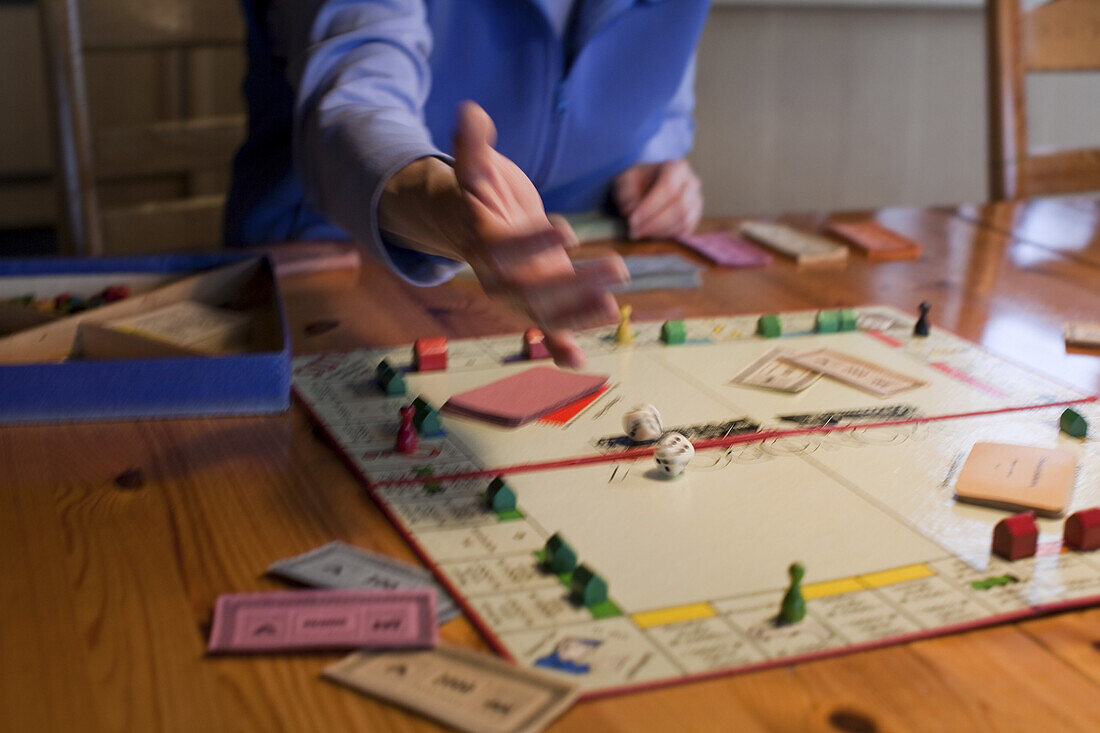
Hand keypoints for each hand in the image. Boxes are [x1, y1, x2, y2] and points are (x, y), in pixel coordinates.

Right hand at [453, 102, 626, 368]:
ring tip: (613, 309)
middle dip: (573, 284)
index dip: (534, 242)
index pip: (508, 247)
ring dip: (578, 315)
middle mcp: (499, 276)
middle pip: (532, 288)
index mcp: (484, 243)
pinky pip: (544, 331)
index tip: (566, 231)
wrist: (468, 227)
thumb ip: (472, 146)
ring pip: (545, 312)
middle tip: (618, 269)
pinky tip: (580, 362)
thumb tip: (471, 111)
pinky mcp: (534, 303)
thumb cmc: (478, 196)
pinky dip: (559, 348)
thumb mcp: (474, 169)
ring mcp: (518, 293)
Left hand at [613, 159, 702, 239]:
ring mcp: (697, 201)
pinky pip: (685, 231)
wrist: (646, 186)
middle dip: (654, 223)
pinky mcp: (695, 218)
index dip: (650, 207)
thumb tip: (633, 213)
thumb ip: (627, 196)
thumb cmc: (636, 182)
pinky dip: (668, 236)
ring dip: (660, 232)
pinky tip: (651, 235)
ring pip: (684, 221)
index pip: (668, 188)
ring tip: (639, 233)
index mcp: (677, 168)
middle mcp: (692, 183)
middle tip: (634, 231)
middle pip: (679, 206)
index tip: (631, 220)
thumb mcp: (625, 182)